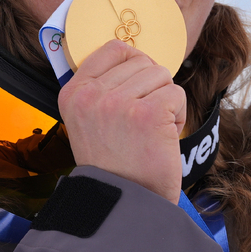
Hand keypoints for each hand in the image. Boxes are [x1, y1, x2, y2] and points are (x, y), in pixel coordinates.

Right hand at [58, 39, 185, 201]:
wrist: (125, 202)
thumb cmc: (114, 162)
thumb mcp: (89, 121)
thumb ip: (102, 88)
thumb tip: (135, 57)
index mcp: (73, 93)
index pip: (112, 49)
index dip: (135, 62)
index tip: (138, 85)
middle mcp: (91, 95)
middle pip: (142, 61)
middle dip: (152, 87)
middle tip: (143, 119)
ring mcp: (117, 103)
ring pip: (161, 75)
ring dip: (166, 101)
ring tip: (152, 129)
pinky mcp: (147, 114)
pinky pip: (176, 94)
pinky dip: (178, 115)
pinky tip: (163, 136)